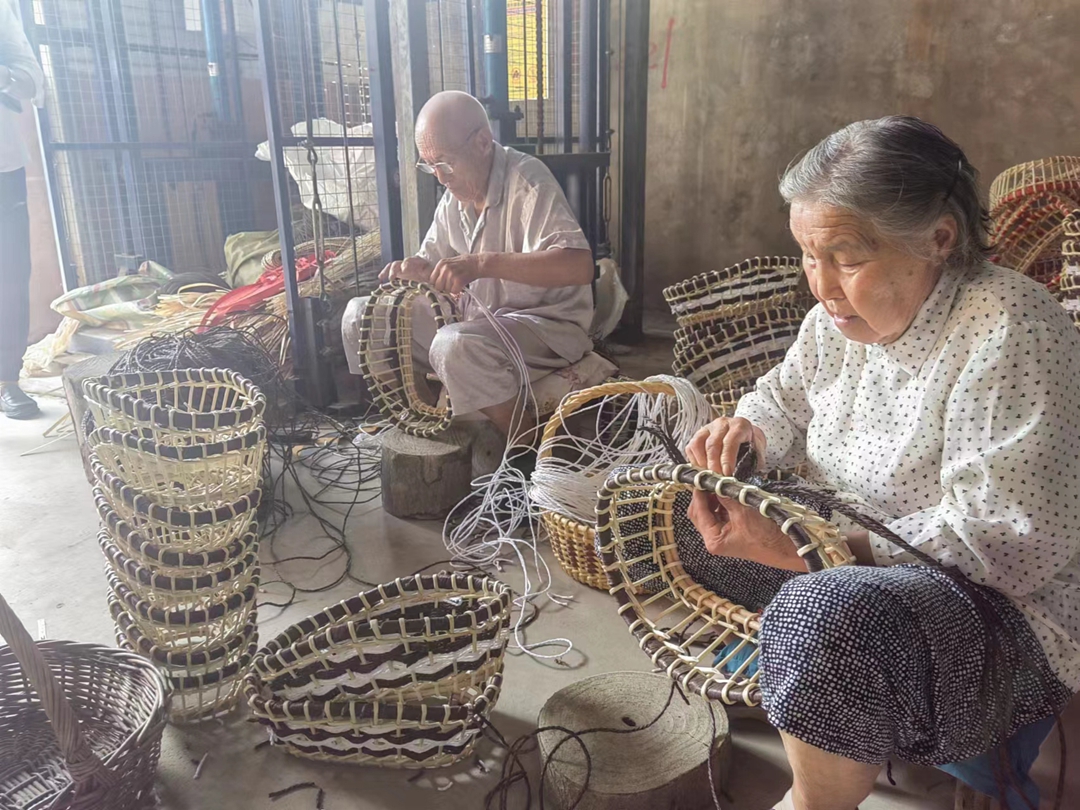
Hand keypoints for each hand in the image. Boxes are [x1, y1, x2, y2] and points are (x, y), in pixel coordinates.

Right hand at [379, 256, 432, 283]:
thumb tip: (434, 283)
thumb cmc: (431, 273)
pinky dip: (384, 273)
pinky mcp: (398, 273)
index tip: (404, 269)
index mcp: (417, 262)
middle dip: (395, 269)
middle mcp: (408, 264)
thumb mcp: (433, 274)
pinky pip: (389, 271)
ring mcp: (402, 268)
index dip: (406, 264)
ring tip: (384, 279)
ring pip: (393, 267)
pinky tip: (380, 278)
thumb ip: (432, 277)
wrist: (429, 272)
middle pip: (399, 263)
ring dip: (388, 272)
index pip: (410, 260)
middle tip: (392, 277)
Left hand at [429, 254, 484, 294]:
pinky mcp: (458, 280)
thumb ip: (442, 271)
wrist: (478, 263)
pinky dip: (458, 291)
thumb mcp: (450, 263)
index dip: (437, 284)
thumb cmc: (465, 264)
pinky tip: (461, 286)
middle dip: (444, 288)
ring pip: (446, 290)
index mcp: (441, 264)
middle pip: (437, 286)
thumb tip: (435, 284)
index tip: (443, 285)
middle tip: (451, 286)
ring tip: (458, 284)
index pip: (432, 279)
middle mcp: (444, 268)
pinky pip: (454, 291)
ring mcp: (451, 274)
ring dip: (452, 289)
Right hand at [685, 417, 766, 475]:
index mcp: (740, 426)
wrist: (747, 436)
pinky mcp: (699, 434)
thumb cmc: (751, 446)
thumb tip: (746, 483)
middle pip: (712, 444)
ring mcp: (708, 428)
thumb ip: (754, 465)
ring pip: (698, 444)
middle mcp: (723, 424)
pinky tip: (702, 470)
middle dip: (713, 465)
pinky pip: (691, 447)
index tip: (726, 474)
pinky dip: (694, 461)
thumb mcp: (758, 453)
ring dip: (701, 463)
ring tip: (708, 476)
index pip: (730, 441)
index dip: (727, 459)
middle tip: (717, 480)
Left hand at [687, 489, 805, 570]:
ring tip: (720, 485)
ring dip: (712, 498)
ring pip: (709, 512)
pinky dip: (721, 503)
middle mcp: (714, 539)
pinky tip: (727, 494)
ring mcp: (722, 536)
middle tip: (710, 480)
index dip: (698, 493)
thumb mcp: (743, 512)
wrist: (785, 548)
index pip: (697, 512)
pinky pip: (720, 514)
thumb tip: (714, 482)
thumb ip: (726, 496)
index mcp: (713, 540)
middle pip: (700, 513)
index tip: (701, 478)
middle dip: (703, 496)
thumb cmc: (767, 537)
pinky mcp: (730, 532)